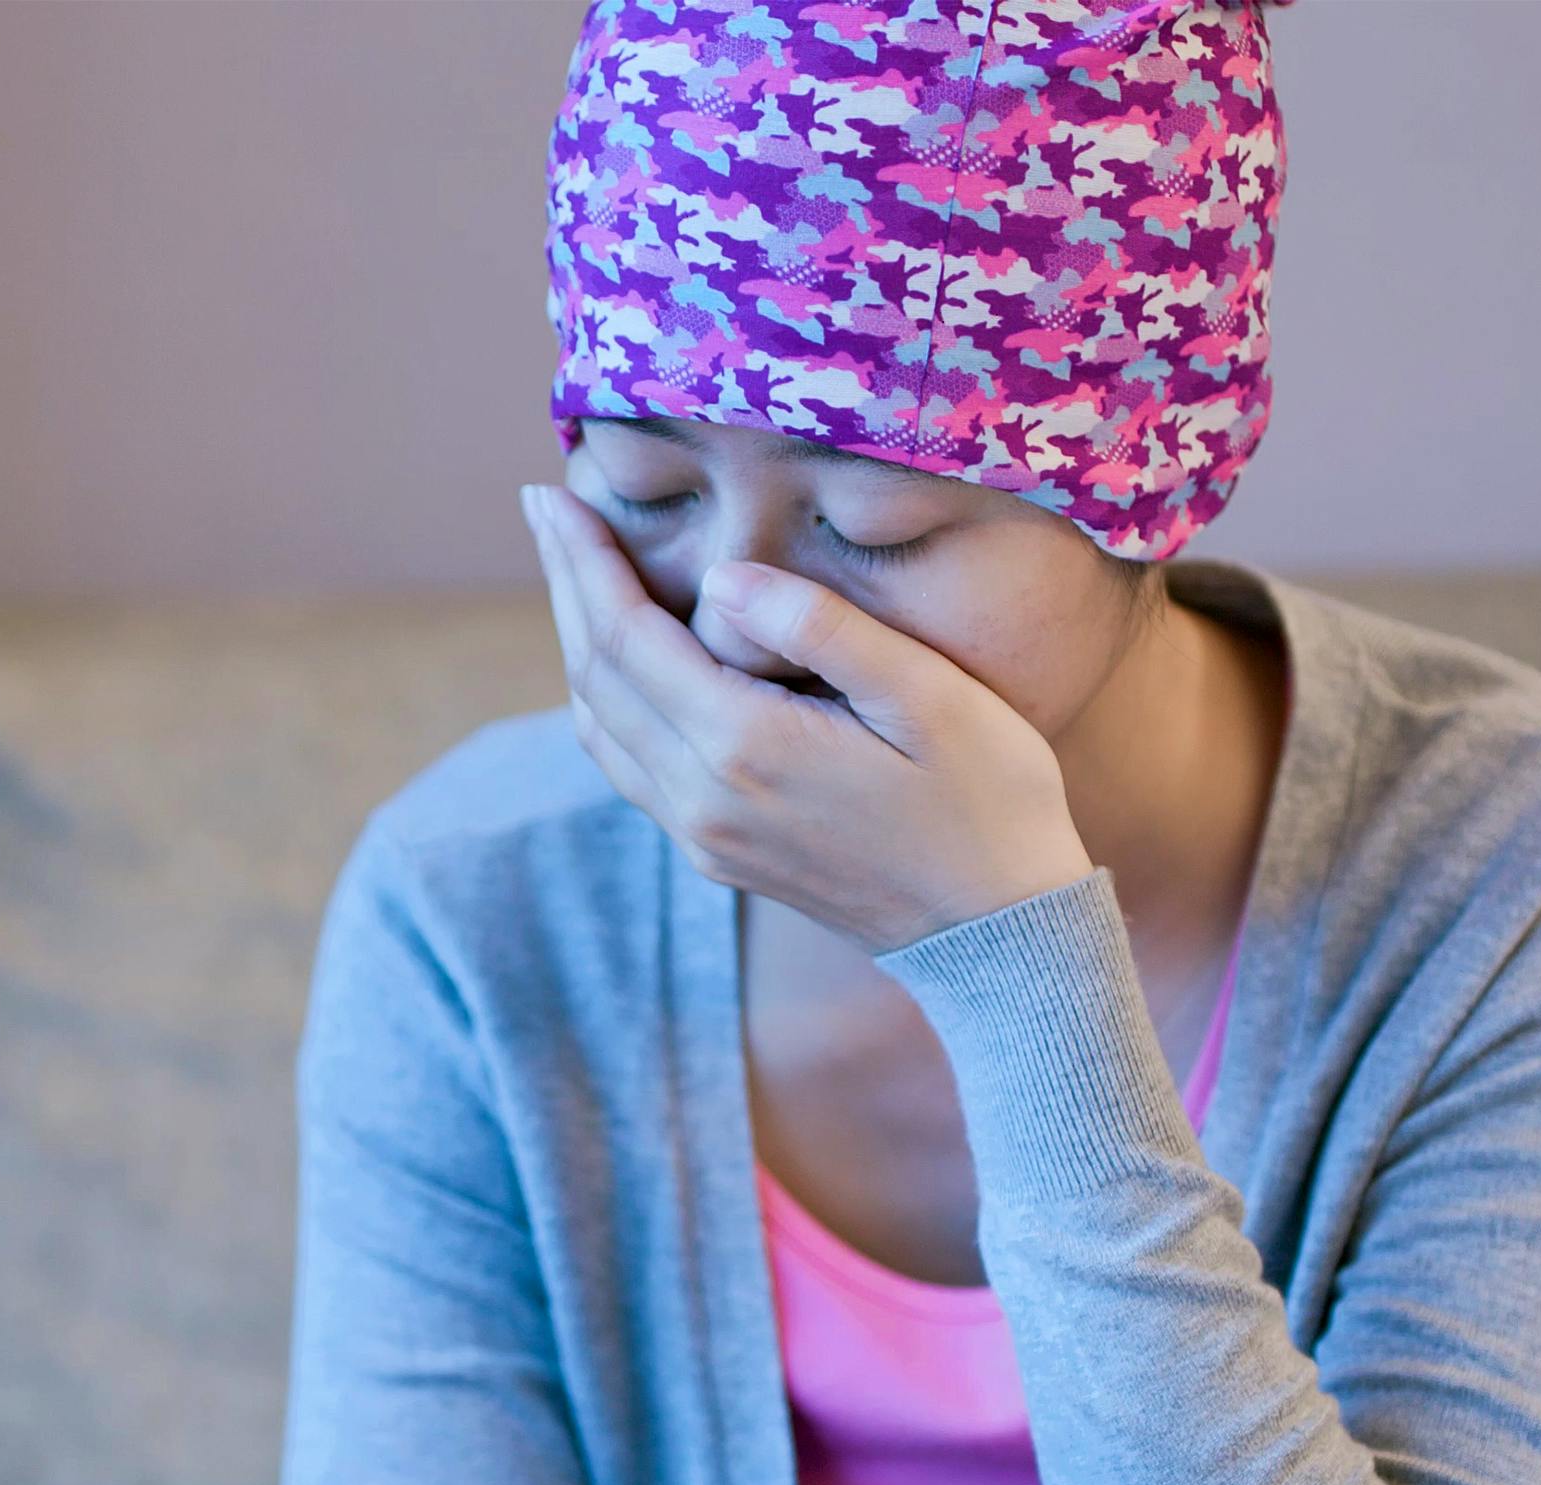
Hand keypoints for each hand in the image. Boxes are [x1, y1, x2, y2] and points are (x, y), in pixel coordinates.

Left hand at [520, 482, 1095, 955]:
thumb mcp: (932, 700)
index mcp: (747, 748)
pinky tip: (625, 667)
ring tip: (576, 576)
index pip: (625, 637)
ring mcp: (708, 837)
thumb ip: (826, 630)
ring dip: (579, 648)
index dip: (583, 560)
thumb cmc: (987, 804)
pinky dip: (609, 705)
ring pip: (602, 730)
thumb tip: (726, 577)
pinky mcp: (723, 856)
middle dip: (566, 589)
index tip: (549, 494)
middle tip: (543, 511)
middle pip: (596, 680)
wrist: (998, 934)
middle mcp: (705, 800)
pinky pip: (633, 771)